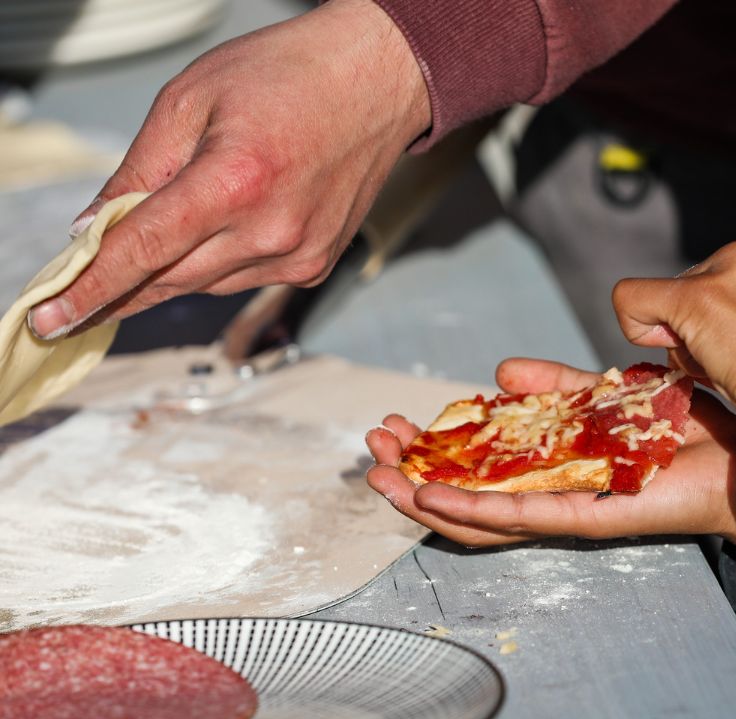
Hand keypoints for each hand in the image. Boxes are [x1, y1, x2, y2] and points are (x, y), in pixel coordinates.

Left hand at [28, 0, 429, 338]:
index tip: (53, 318)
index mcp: (234, 180)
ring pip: (206, 285)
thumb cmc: (287, 76)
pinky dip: (219, 264)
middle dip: (122, 286)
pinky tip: (226, 229)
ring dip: (173, 269)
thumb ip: (137, 171)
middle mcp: (271, 231)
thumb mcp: (190, 100)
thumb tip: (94, 230)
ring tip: (174, 229)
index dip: (91, 288)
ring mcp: (298, 255)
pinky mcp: (315, 266)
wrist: (375, 84)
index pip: (143, 251)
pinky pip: (244, 280)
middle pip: (170, 280)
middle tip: (84, 293)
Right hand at [366, 359, 735, 584]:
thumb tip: (501, 370)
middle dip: (411, 472)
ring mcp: (558, 509)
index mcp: (542, 466)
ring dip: (424, 498)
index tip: (396, 425)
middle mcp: (542, 492)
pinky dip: (472, 512)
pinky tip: (431, 498)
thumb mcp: (596, 395)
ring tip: (383, 478)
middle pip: (462, 493)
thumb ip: (550, 386)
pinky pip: (518, 520)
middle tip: (375, 450)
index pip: (472, 464)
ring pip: (477, 516)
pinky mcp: (582, 518)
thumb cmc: (674, 430)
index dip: (429, 448)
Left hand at [613, 227, 735, 431]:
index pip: (724, 272)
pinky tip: (677, 349)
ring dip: (686, 333)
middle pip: (695, 282)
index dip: (723, 308)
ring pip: (670, 296)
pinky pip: (631, 298)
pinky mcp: (698, 297)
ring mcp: (730, 266)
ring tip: (728, 359)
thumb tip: (707, 308)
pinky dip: (635, 327)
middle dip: (702, 320)